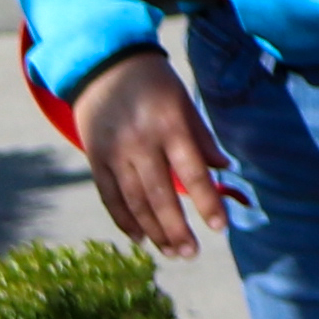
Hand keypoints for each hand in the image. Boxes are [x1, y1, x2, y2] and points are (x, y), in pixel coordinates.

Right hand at [70, 47, 230, 258]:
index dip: (207, 202)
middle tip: (192, 253)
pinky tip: (140, 237)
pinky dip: (124, 220)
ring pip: (134, 201)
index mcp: (169, 126)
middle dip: (177, 228)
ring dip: (154, 231)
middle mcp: (140, 142)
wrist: (103, 65)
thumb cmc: (154, 84)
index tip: (220, 228)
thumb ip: (202, 136)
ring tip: (172, 251)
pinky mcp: (95, 159)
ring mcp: (114, 153)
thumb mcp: (184, 101)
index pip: (192, 172)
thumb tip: (223, 169)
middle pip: (160, 195)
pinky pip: (110, 196)